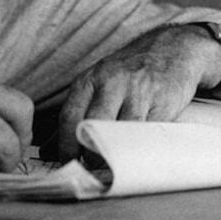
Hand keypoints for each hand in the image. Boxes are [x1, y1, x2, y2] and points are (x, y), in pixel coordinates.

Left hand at [57, 25, 220, 160]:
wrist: (173, 48)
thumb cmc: (129, 73)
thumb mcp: (98, 85)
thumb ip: (75, 116)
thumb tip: (47, 151)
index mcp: (90, 79)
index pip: (70, 117)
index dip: (66, 147)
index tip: (68, 165)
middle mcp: (112, 82)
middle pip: (93, 125)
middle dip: (90, 154)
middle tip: (91, 170)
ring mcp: (139, 90)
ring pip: (122, 131)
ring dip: (116, 155)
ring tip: (113, 167)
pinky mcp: (164, 101)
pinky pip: (148, 132)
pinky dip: (140, 148)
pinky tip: (136, 155)